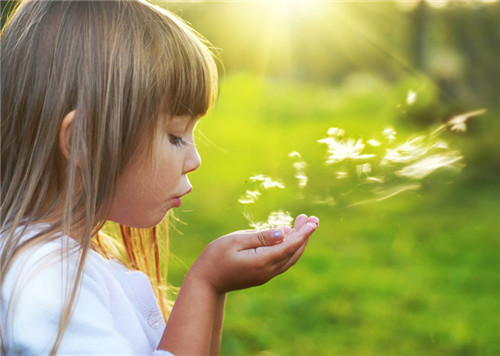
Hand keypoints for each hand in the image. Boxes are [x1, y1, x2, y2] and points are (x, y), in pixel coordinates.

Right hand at [187, 214, 318, 293]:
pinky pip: (283, 261)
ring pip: (290, 257)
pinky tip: (289, 237)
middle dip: (305, 235)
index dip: (303, 233)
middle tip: (312, 218)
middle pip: (294, 252)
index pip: (290, 245)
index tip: (313, 221)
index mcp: (263, 261)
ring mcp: (266, 274)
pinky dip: (290, 248)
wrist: (205, 282)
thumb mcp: (236, 240)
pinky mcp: (263, 275)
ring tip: (304, 223)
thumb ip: (261, 237)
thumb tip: (284, 232)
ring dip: (299, 241)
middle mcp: (268, 270)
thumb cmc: (215, 257)